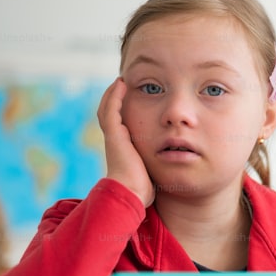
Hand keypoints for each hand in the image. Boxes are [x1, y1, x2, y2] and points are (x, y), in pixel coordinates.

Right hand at [97, 78, 153, 206]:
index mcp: (122, 149)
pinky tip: (121, 84)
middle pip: (109, 114)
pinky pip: (111, 109)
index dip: (122, 112)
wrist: (131, 194)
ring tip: (120, 81)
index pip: (118, 125)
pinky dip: (115, 96)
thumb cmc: (142, 189)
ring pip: (107, 109)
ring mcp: (113, 137)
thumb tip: (168, 167)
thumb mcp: (150, 172)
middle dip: (114, 99)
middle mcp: (115, 141)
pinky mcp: (114, 135)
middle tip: (121, 85)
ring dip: (113, 94)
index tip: (131, 100)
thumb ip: (154, 165)